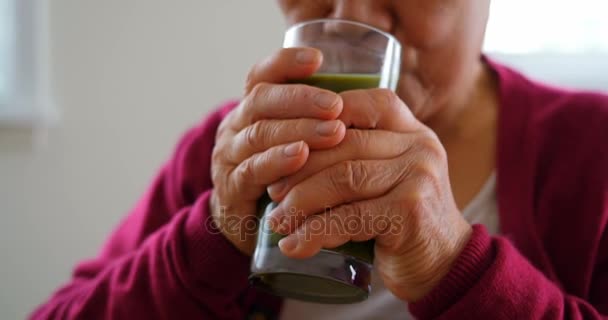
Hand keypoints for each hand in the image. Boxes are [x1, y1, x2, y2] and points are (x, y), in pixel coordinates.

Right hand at [210, 48, 346, 254]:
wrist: (253, 229)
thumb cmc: (289, 180)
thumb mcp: (299, 146)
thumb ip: (320, 123)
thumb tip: (372, 97)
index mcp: (253, 110)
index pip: (262, 76)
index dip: (286, 63)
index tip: (317, 59)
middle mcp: (236, 127)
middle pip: (261, 100)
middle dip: (300, 99)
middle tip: (335, 105)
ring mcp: (229, 157)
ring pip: (258, 133)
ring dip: (297, 129)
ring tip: (332, 131)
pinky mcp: (231, 189)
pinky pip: (251, 170)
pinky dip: (276, 161)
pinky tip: (301, 156)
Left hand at [266, 89, 472, 301]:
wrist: (443, 265)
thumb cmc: (401, 219)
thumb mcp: (385, 177)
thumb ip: (356, 156)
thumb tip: (287, 151)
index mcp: (410, 129)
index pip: (357, 105)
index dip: (313, 122)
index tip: (281, 149)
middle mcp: (418, 145)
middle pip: (342, 144)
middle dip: (298, 169)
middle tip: (272, 191)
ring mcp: (418, 176)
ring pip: (343, 178)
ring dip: (300, 201)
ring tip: (277, 219)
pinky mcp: (410, 212)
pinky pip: (350, 217)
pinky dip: (314, 233)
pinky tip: (293, 245)